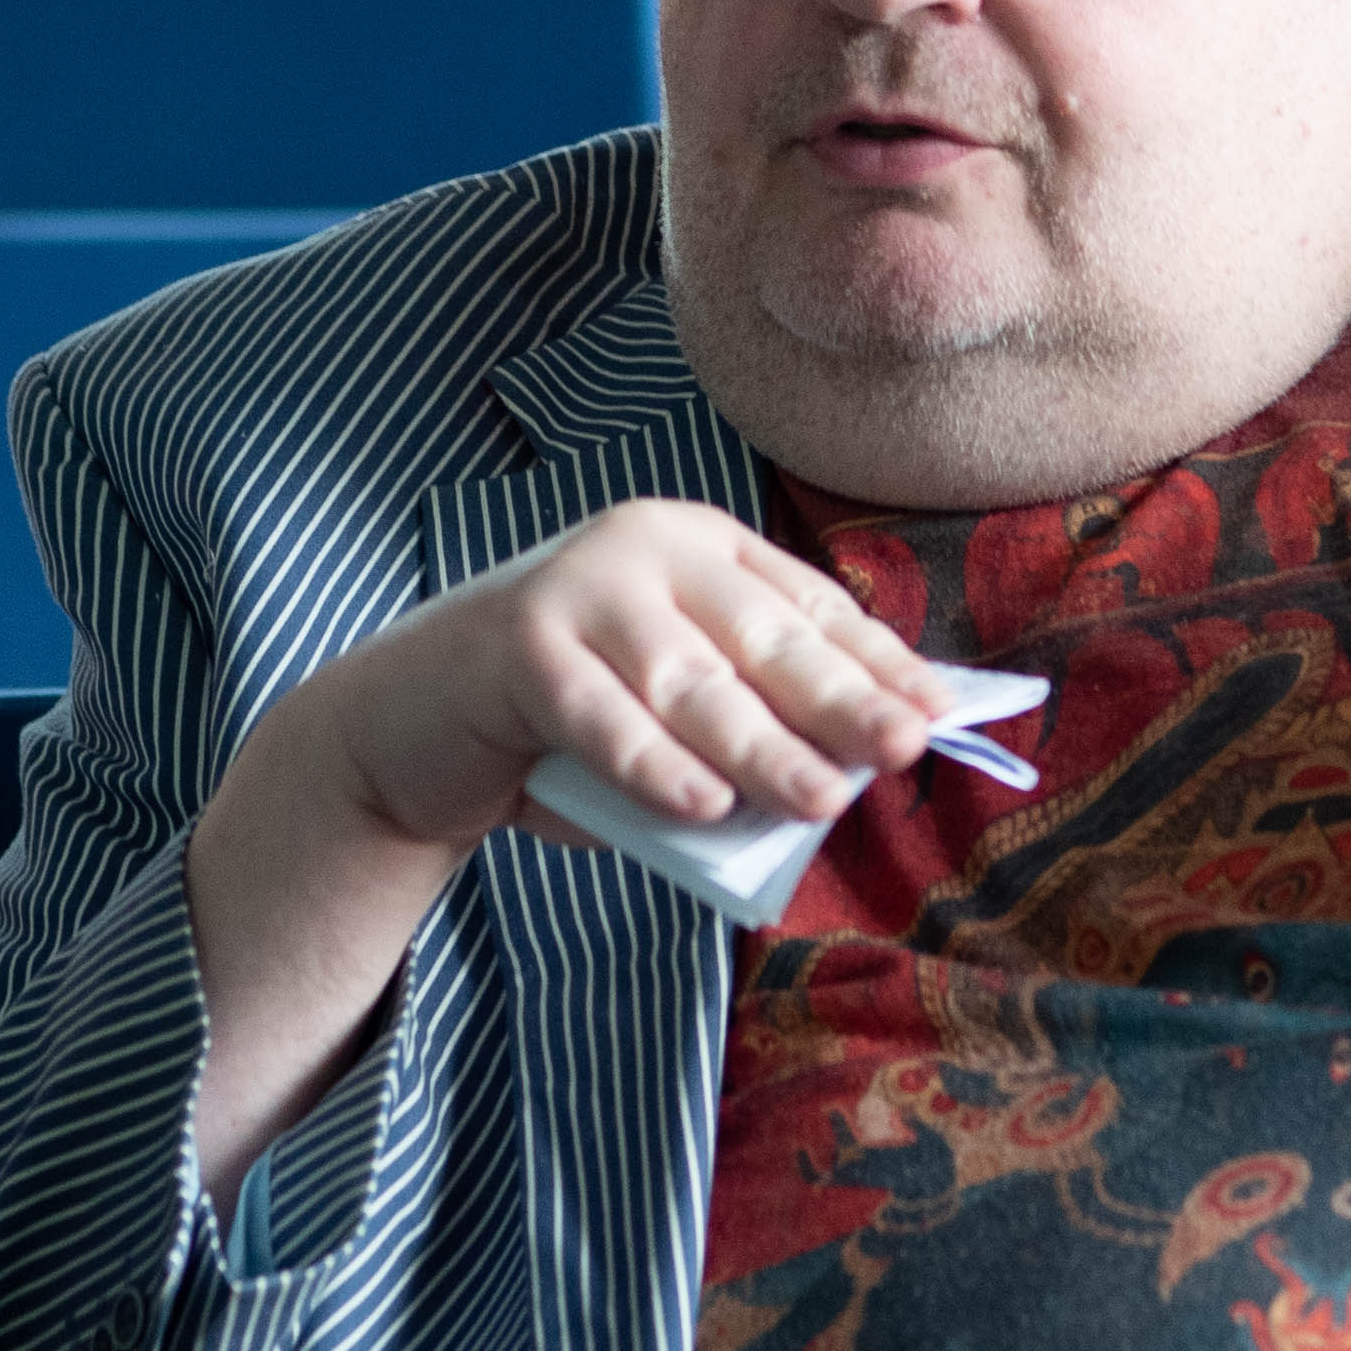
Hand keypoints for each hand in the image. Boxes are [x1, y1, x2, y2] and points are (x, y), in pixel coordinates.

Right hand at [182, 501, 944, 1200]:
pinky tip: (701, 805)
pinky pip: (600, 716)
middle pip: (762, 635)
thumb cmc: (569, 721)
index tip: (936, 714)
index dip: (877, 661)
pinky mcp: (517, 646)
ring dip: (761, 746)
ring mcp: (577, 588)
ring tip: (818, 798)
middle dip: (840, 698)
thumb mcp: (672, 708)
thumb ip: (746, 722)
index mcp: (699, 545)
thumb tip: (851, 773)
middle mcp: (645, 547)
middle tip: (902, 749)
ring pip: (690, 680)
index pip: (808, 606)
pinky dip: (653, 765)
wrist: (414, 720)